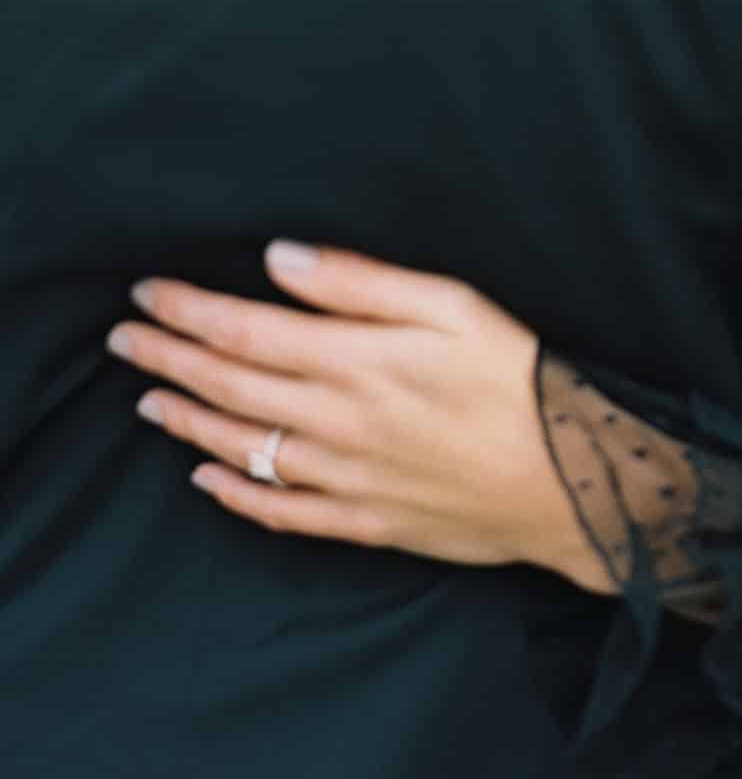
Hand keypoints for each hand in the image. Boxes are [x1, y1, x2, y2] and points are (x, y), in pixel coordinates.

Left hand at [105, 241, 611, 594]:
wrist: (578, 482)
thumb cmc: (527, 382)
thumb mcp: (458, 306)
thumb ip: (362, 282)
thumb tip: (279, 257)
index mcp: (357, 361)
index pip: (245, 330)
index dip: (188, 311)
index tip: (148, 294)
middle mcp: (336, 422)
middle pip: (231, 386)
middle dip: (170, 359)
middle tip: (126, 340)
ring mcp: (346, 478)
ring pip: (242, 447)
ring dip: (189, 420)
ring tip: (149, 401)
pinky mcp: (367, 521)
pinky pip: (281, 511)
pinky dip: (235, 493)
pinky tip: (208, 478)